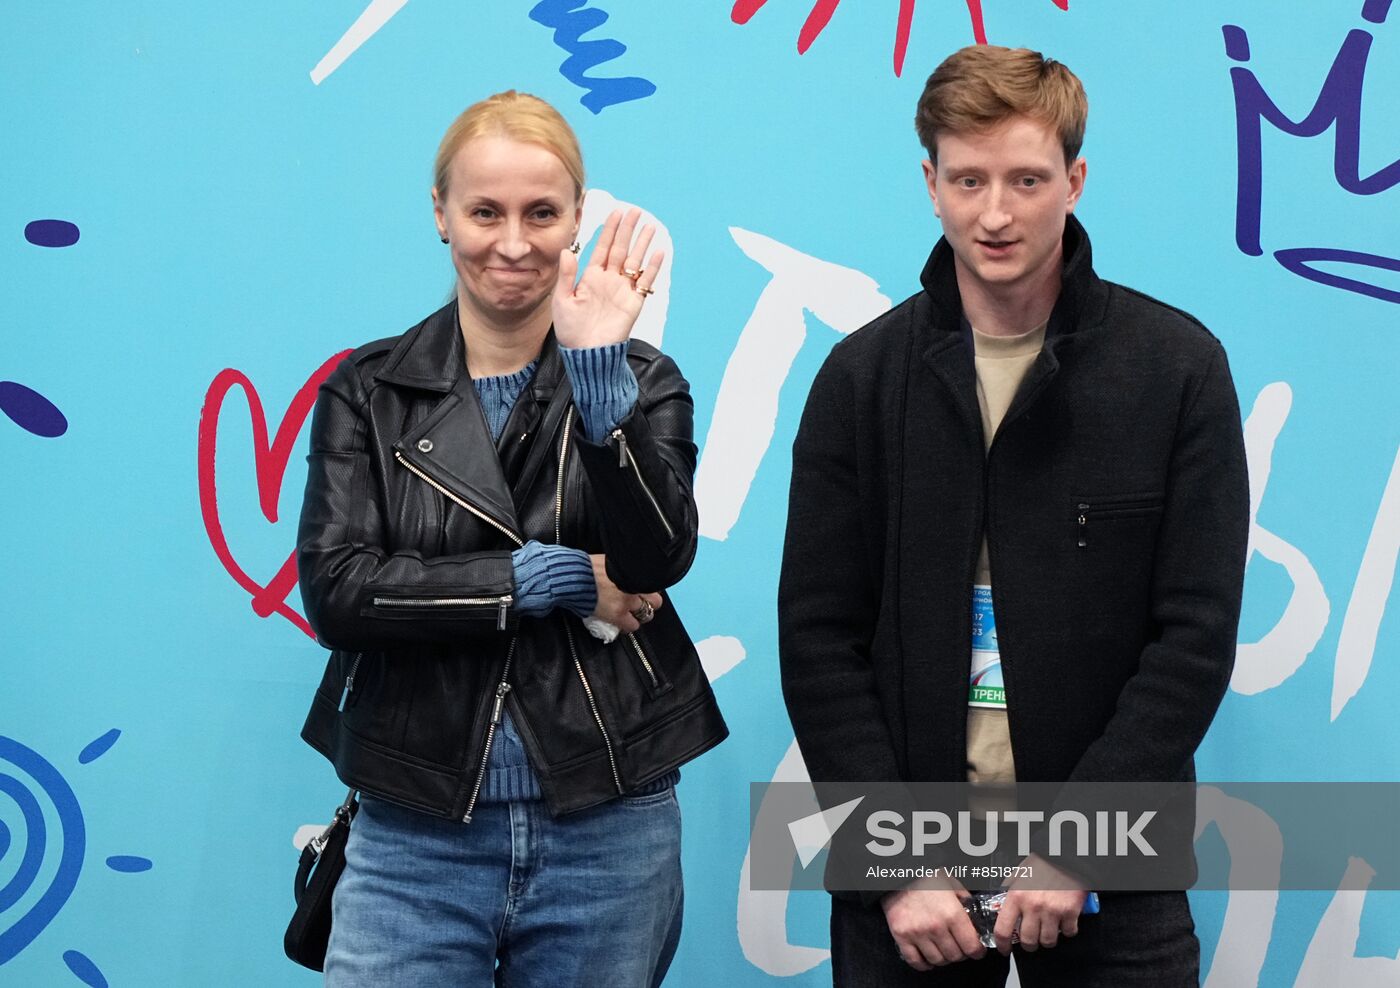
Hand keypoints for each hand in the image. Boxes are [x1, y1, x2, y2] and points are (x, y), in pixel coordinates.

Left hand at [552, 208, 663, 348]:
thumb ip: (567, 276)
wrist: (586, 353)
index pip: (603, 247)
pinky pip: (645, 281)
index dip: (609, 230)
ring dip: (642, 243)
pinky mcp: (634, 302)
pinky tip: (659, 252)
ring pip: (635, 261)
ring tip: (649, 226)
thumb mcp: (563, 300)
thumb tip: (567, 251)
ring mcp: (623, 290)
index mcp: (591, 277)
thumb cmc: (571, 329)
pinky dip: (653, 267)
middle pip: (621, 249)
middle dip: (627, 230)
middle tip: (634, 211)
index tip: (616, 212)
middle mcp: (609, 280)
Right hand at [588, 554, 662, 632]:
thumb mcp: (610, 562)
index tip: (643, 591)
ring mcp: (627, 601)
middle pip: (655, 600)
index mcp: (632, 573)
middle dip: (649, 603)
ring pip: (646, 614)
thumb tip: (624, 575)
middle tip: (640, 604)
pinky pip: (632, 626)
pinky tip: (622, 623)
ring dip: (640, 614)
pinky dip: (629, 625)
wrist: (574, 576)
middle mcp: (634, 586)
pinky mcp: (618, 614)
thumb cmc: (586, 567)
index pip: (653, 584)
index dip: (648, 589)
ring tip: (630, 614)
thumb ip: (621, 571)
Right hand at [881, 884, 984, 969]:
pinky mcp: (901, 936)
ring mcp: (917, 933)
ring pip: (937, 961)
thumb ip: (965, 902)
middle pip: (955, 956)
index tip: (977, 951)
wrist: (898, 873)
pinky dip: (924, 964)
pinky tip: (928, 958)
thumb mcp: (952, 884)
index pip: (971, 947)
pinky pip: (915, 961)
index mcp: (952, 914)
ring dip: (943, 958)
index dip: (977, 952)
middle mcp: (936, 927)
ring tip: (943, 950)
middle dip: (960, 953)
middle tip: (959, 947)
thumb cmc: (926, 877)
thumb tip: (975, 918)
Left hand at [992, 855, 1086, 953]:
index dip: (1003, 945)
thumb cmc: (1043, 865)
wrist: (1066, 859)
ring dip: (1047, 940)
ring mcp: (1052, 911)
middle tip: (1031, 940)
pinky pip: (1068, 933)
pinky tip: (1064, 922)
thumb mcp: (1019, 875)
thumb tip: (1002, 906)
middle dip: (1029, 945)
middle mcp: (1032, 906)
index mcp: (1016, 896)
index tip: (1006, 949)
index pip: (1003, 929)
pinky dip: (1067, 931)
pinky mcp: (1070, 912)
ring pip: (1048, 941)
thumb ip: (1010, 891)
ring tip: (1047, 931)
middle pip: (1028, 941)